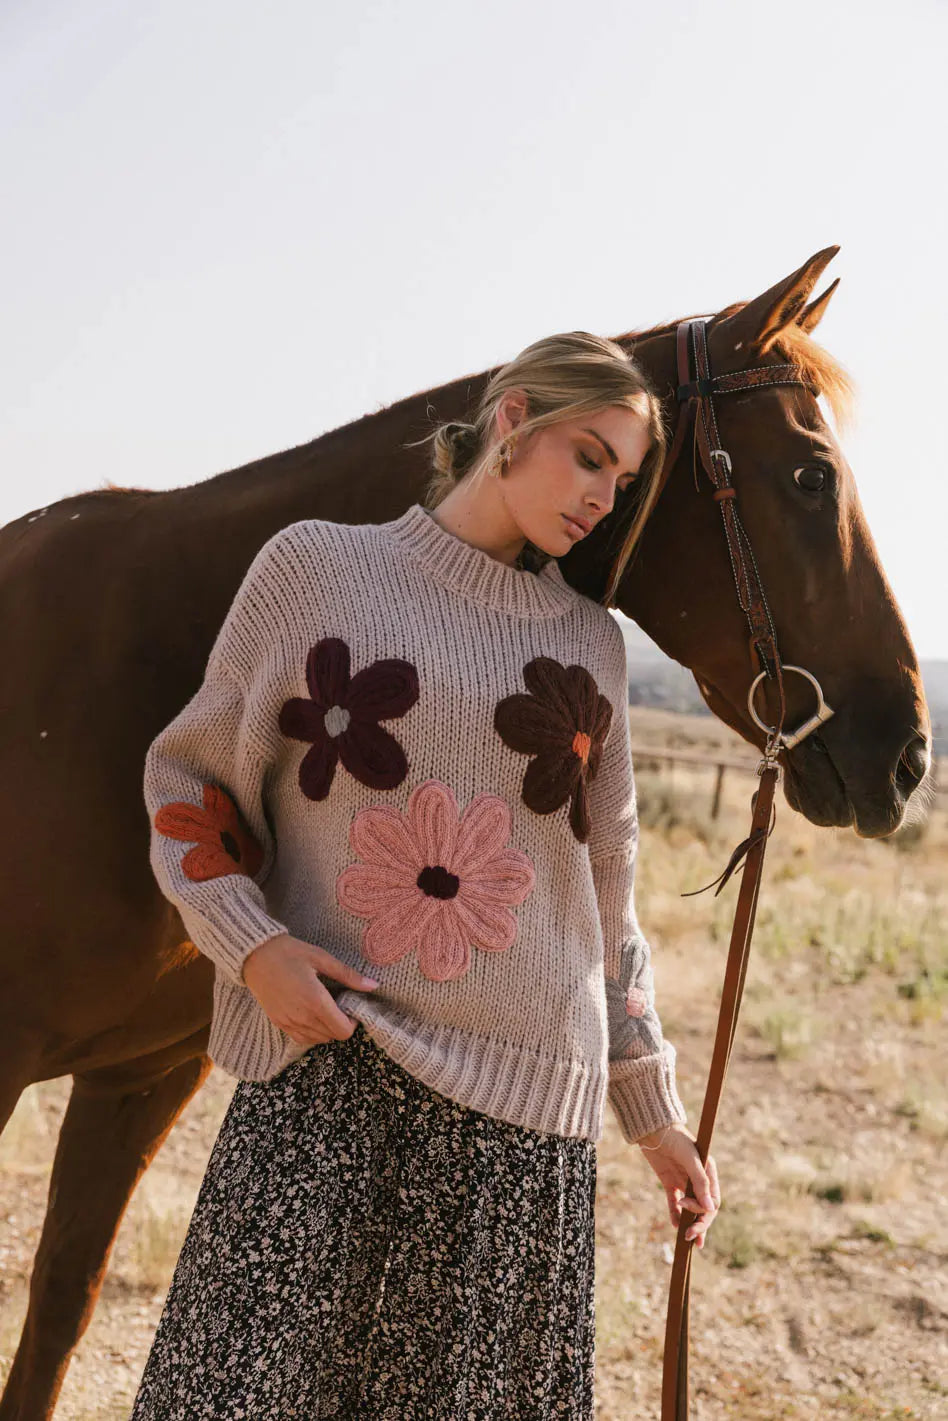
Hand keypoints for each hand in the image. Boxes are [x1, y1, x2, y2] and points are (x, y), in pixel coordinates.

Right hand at [239, 933, 380, 1047]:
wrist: (254, 955)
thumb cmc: (289, 952)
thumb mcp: (321, 958)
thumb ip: (348, 975)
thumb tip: (374, 986)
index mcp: (315, 1000)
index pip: (343, 1030)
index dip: (352, 1023)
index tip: (350, 1007)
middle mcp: (302, 1017)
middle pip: (332, 1036)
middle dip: (340, 1024)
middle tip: (338, 1005)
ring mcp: (288, 1022)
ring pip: (318, 1040)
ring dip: (326, 1029)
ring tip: (323, 1007)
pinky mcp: (278, 1023)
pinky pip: (301, 1038)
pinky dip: (311, 1032)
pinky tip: (310, 1013)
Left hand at [636, 1122, 719, 1248]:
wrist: (654, 1128)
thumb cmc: (676, 1139)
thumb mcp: (691, 1159)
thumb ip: (700, 1183)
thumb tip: (711, 1209)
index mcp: (709, 1174)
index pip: (713, 1201)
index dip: (704, 1211)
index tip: (687, 1206)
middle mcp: (698, 1180)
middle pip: (703, 1209)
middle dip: (699, 1224)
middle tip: (690, 1238)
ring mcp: (683, 1182)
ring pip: (690, 1209)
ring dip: (689, 1224)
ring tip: (686, 1240)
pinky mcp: (669, 1182)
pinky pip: (674, 1203)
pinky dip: (675, 1214)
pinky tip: (674, 1225)